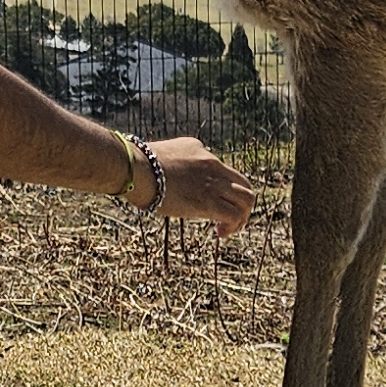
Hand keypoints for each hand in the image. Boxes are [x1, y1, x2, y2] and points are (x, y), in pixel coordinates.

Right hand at [142, 137, 257, 232]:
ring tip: (226, 228)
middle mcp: (213, 166)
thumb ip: (178, 161)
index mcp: (202, 154)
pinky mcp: (208, 201)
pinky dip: (232, 226)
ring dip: (241, 217)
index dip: (225, 191)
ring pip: (246, 200)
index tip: (212, 204)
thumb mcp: (166, 153)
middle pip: (245, 184)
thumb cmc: (141, 164)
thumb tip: (172, 174)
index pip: (226, 172)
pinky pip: (234, 215)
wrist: (138, 168)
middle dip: (241, 204)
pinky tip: (219, 232)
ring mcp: (213, 184)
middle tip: (227, 218)